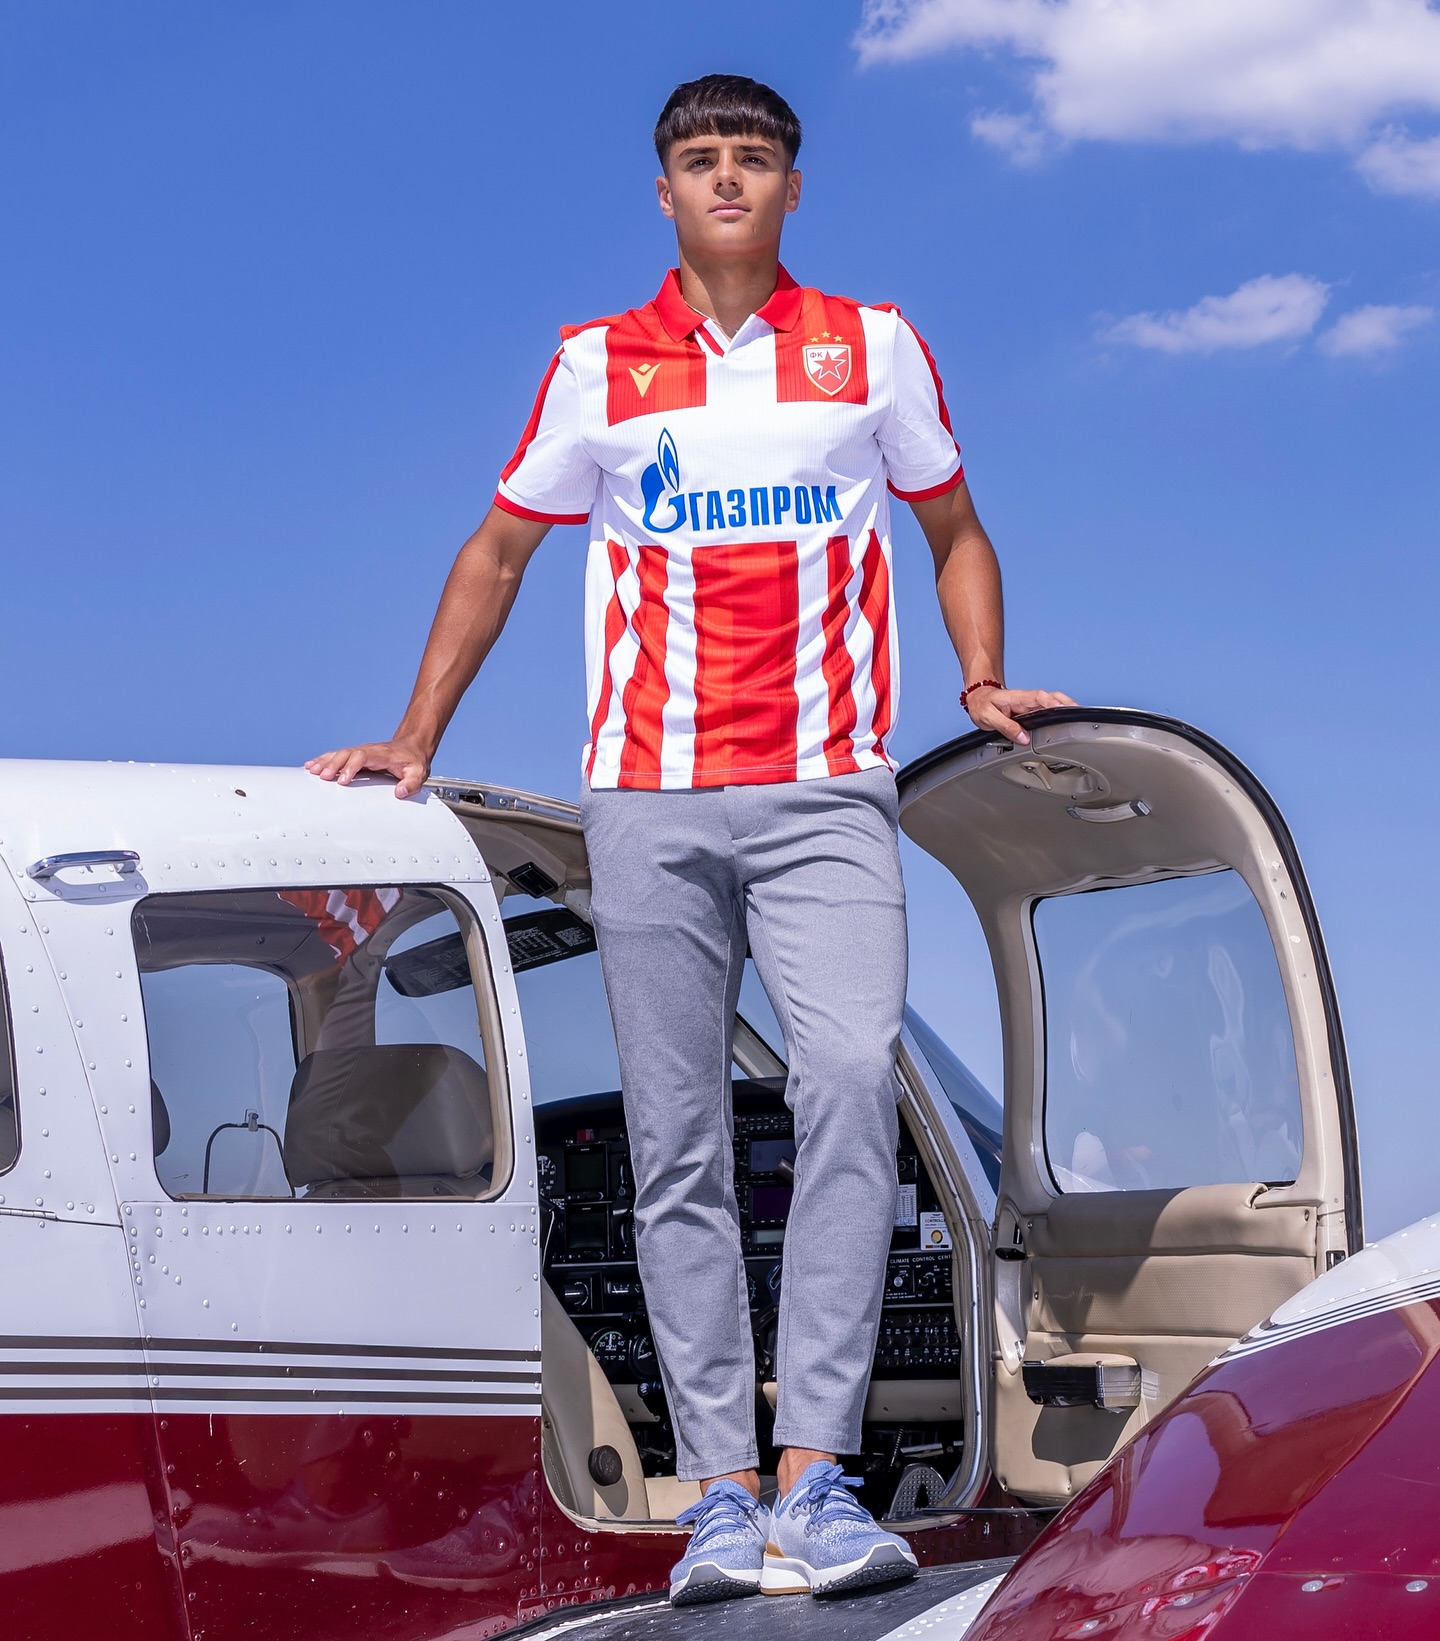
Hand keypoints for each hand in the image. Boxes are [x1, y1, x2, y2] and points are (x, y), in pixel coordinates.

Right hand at [304, 737, 432, 798]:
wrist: (412, 747)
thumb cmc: (414, 761)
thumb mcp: (419, 773)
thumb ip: (411, 783)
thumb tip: (400, 792)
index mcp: (381, 754)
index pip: (362, 756)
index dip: (351, 767)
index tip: (343, 780)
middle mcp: (368, 751)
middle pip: (346, 754)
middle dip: (333, 764)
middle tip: (323, 776)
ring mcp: (361, 752)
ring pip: (339, 753)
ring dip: (325, 761)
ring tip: (311, 769)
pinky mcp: (356, 756)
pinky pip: (338, 756)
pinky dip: (324, 760)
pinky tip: (313, 765)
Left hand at [963, 686, 1076, 746]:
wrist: (978, 698)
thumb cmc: (982, 705)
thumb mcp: (989, 717)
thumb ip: (1006, 727)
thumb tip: (1023, 738)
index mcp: (1018, 698)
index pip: (1040, 697)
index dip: (1053, 702)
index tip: (1064, 709)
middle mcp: (1027, 700)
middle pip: (1052, 698)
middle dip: (1067, 704)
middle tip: (1080, 713)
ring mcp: (1030, 705)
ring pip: (1052, 703)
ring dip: (1065, 708)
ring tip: (1078, 718)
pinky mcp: (1030, 711)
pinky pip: (1047, 710)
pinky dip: (1058, 714)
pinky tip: (1065, 721)